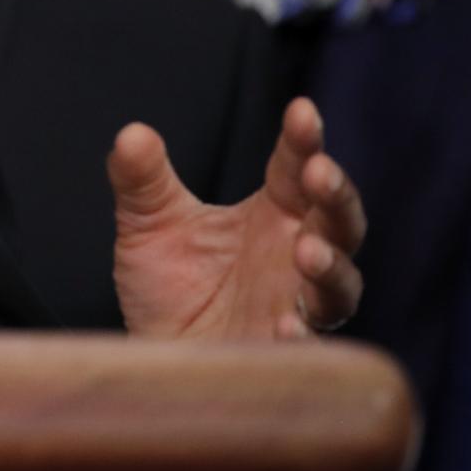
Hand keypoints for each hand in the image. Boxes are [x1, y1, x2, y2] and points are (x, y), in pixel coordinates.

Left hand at [109, 97, 366, 341]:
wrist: (155, 358)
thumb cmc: (167, 286)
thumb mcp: (146, 224)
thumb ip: (141, 179)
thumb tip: (132, 134)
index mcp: (274, 212)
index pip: (296, 168)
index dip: (304, 141)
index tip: (301, 111)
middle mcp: (297, 254)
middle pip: (338, 221)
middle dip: (335, 195)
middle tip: (318, 173)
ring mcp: (298, 304)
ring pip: (339, 284)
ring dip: (330, 265)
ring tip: (307, 251)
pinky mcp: (285, 354)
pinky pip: (308, 347)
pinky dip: (302, 338)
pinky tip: (286, 327)